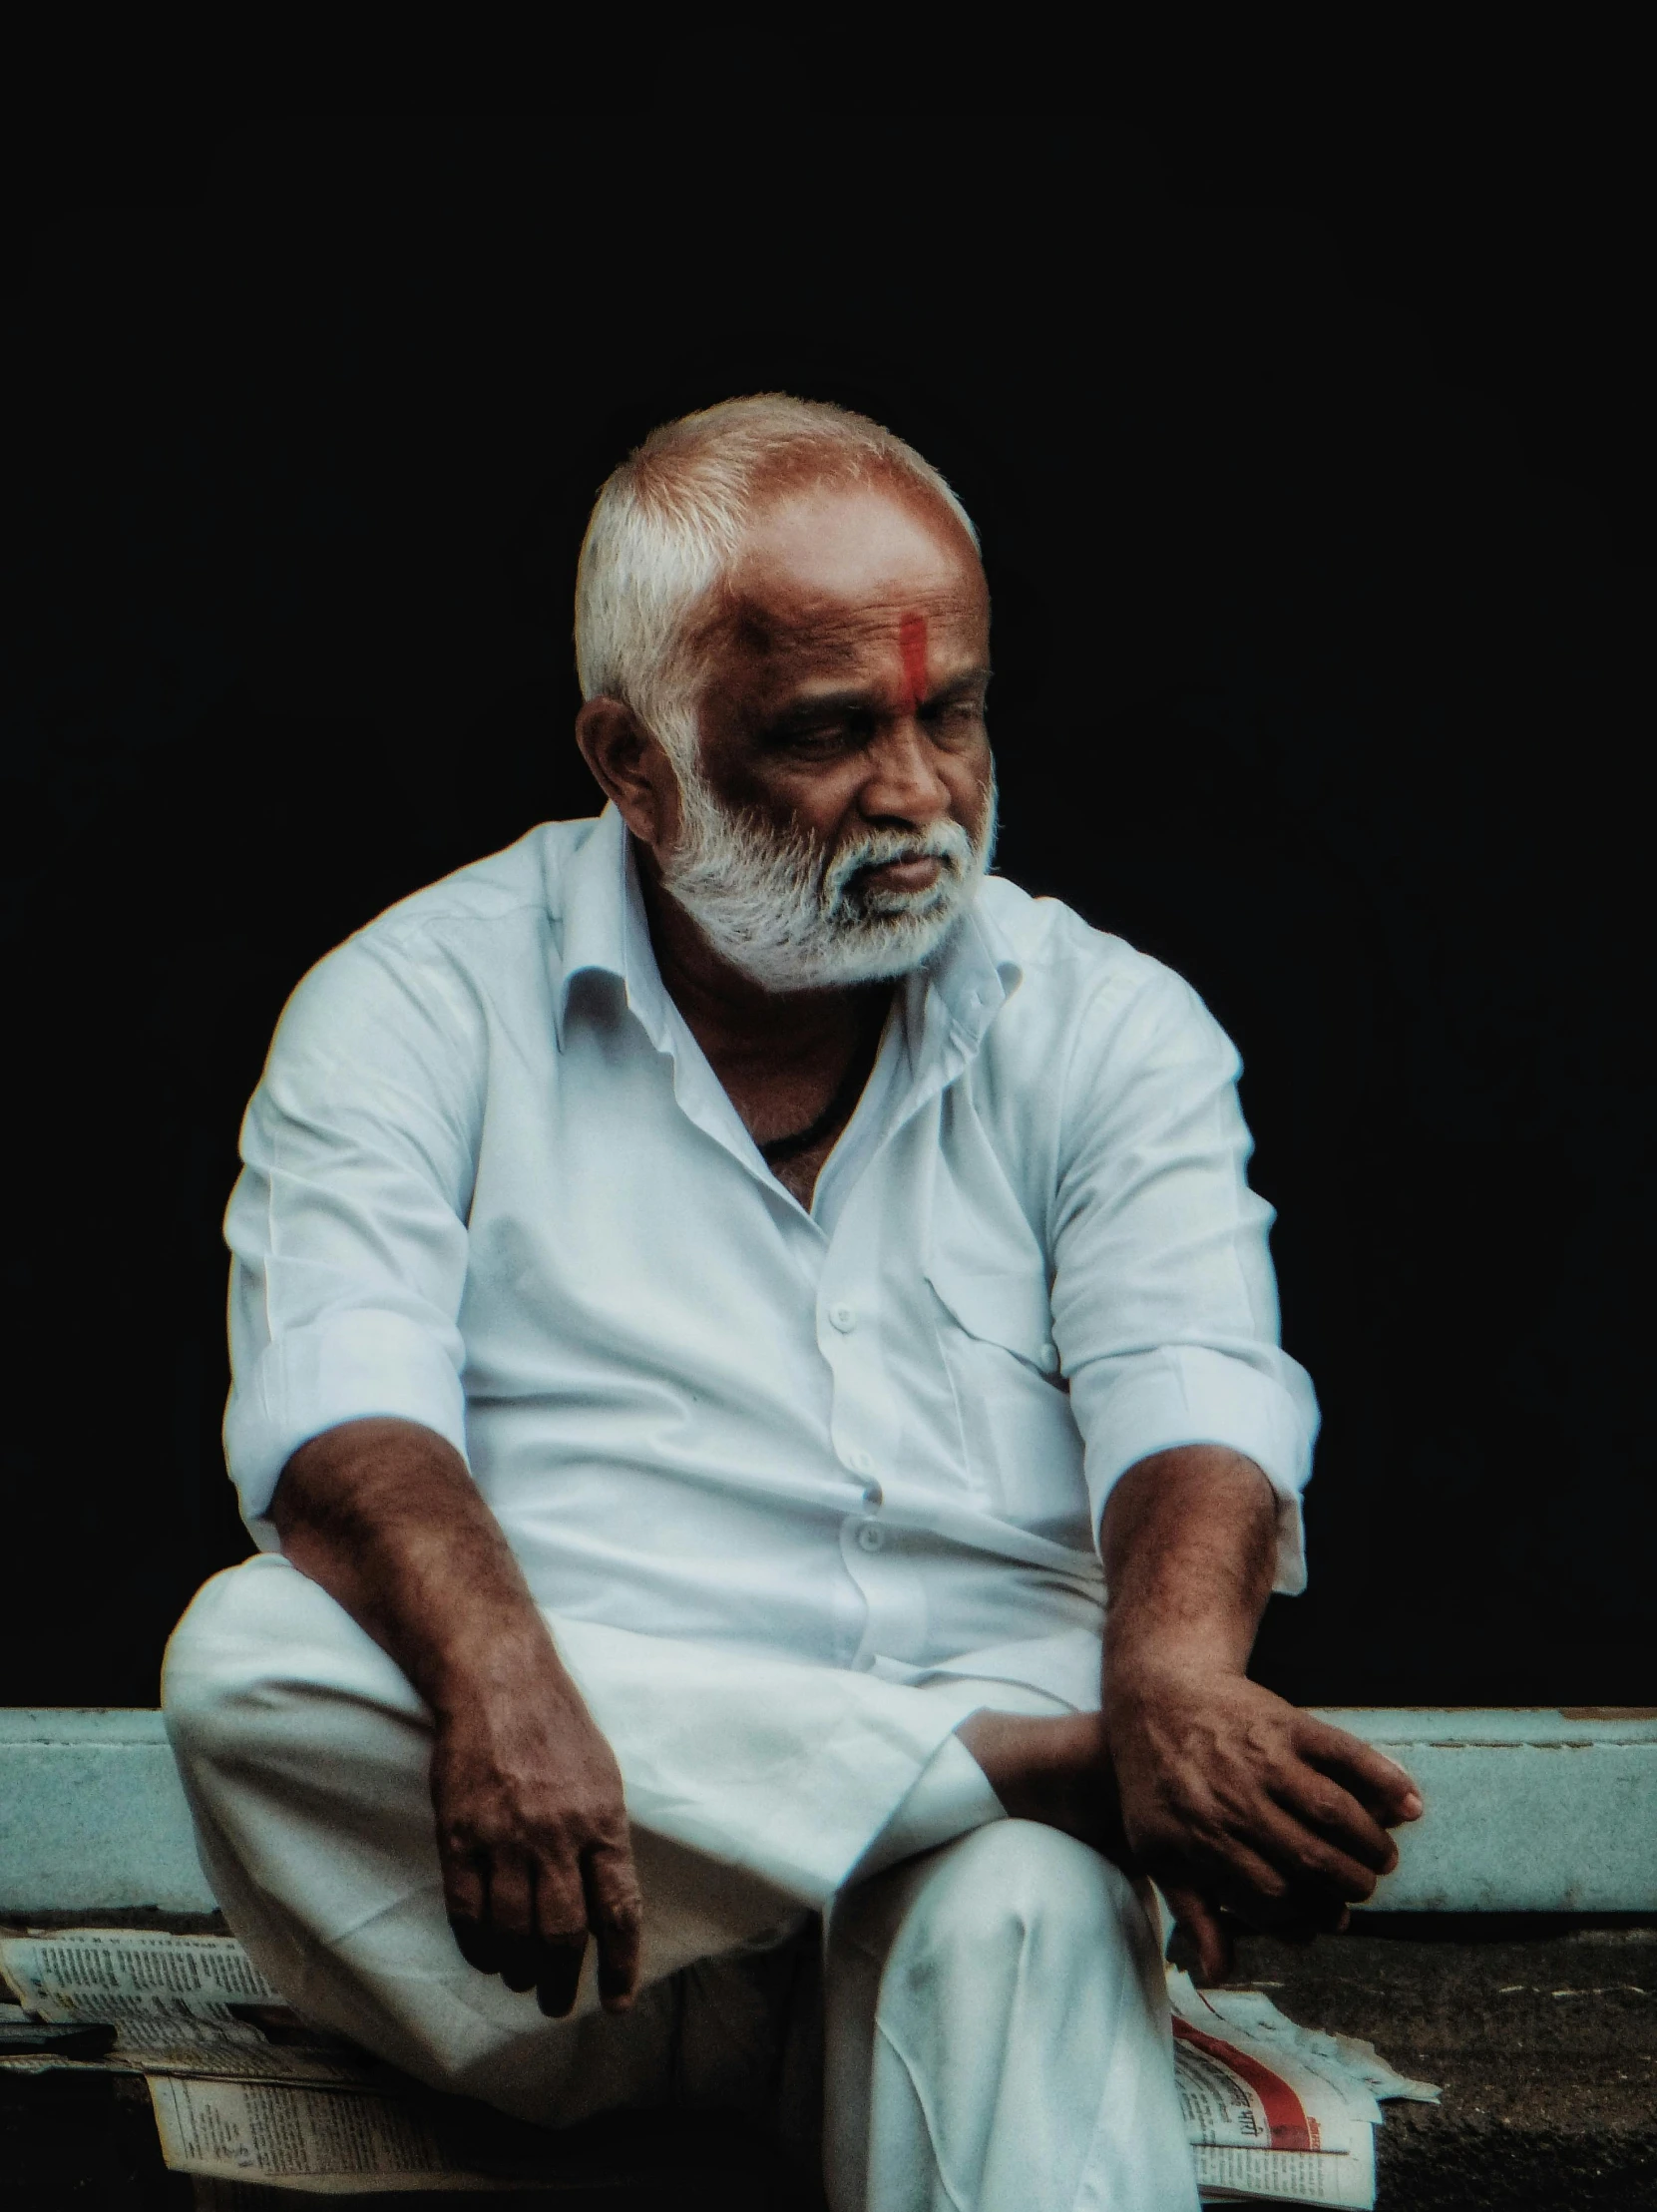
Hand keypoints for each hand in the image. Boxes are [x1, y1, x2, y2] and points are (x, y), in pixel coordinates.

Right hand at [429, 1637, 642, 2018]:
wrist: (498, 1681)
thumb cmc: (557, 1727)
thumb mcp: (603, 1778)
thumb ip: (604, 1839)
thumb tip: (608, 1903)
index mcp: (603, 1821)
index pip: (619, 1911)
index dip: (621, 1965)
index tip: (617, 2003)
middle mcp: (557, 1835)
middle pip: (563, 1934)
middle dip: (562, 1981)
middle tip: (556, 2002)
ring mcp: (505, 1836)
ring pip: (513, 1932)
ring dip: (519, 1969)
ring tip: (522, 1980)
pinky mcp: (460, 1834)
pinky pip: (466, 1910)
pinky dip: (476, 1945)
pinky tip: (486, 1955)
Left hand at [1104, 1660, 1421, 1980]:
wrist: (1157, 1695)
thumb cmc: (1157, 1782)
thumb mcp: (1158, 1849)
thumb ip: (1192, 1912)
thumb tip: (1218, 1975)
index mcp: (1204, 1836)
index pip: (1272, 1896)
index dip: (1307, 1916)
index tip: (1329, 1921)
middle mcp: (1237, 1798)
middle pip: (1309, 1857)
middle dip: (1347, 1884)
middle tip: (1363, 1889)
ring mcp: (1263, 1757)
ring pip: (1331, 1810)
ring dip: (1369, 1842)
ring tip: (1383, 1859)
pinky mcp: (1286, 1723)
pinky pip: (1343, 1754)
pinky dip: (1383, 1779)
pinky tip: (1410, 1805)